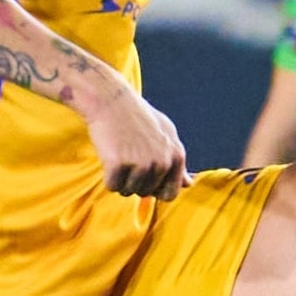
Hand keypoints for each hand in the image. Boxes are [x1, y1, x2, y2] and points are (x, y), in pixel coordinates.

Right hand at [80, 76, 189, 199]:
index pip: (169, 194)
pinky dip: (107, 176)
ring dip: (120, 178)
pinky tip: (109, 155)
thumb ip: (177, 161)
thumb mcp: (165, 134)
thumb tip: (189, 184)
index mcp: (177, 156)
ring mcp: (141, 164)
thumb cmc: (138, 117)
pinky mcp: (119, 165)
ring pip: (127, 191)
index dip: (154, 188)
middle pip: (145, 193)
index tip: (144, 173)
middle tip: (129, 155)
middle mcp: (162, 163)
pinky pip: (111, 186)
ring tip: (120, 153)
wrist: (112, 101)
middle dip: (134, 181)